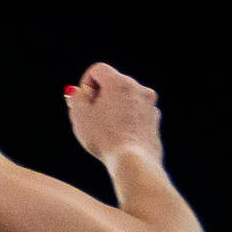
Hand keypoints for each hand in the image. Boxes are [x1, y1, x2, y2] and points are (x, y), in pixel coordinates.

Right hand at [62, 62, 167, 177]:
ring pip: (126, 99)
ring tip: (105, 129)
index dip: (86, 84)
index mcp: (120, 83)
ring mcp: (150, 105)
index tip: (83, 102)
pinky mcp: (155, 120)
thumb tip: (79, 93)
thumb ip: (76, 98)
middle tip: (91, 116)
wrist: (134, 161)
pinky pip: (136, 113)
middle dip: (100, 96)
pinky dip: (126, 119)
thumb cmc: (105, 137)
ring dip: (114, 108)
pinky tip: (118, 136)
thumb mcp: (80, 115)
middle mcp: (139, 89)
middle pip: (113, 83)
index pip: (98, 69)